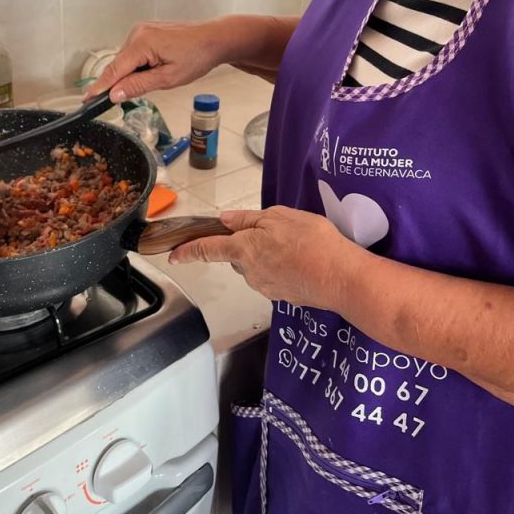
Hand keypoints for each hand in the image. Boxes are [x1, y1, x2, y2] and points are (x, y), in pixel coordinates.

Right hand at [85, 19, 232, 102]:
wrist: (214, 39)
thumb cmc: (196, 57)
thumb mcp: (168, 78)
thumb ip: (138, 86)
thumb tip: (114, 94)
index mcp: (141, 43)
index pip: (114, 70)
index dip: (100, 87)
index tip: (86, 99)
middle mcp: (137, 32)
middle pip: (119, 65)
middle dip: (124, 81)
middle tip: (139, 93)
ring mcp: (141, 30)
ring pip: (127, 60)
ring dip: (135, 73)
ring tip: (160, 75)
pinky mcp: (146, 32)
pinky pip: (135, 53)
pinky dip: (140, 65)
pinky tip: (157, 68)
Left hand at [170, 206, 364, 311]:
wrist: (340, 278)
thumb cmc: (312, 241)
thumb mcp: (280, 217)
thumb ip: (250, 219)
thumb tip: (226, 221)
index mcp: (243, 248)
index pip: (208, 249)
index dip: (188, 251)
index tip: (174, 255)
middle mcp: (248, 272)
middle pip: (236, 256)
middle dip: (246, 245)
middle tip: (274, 233)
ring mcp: (265, 287)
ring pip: (254, 267)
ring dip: (265, 256)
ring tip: (294, 246)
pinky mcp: (281, 296)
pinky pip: (271, 277)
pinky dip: (279, 269)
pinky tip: (300, 261)